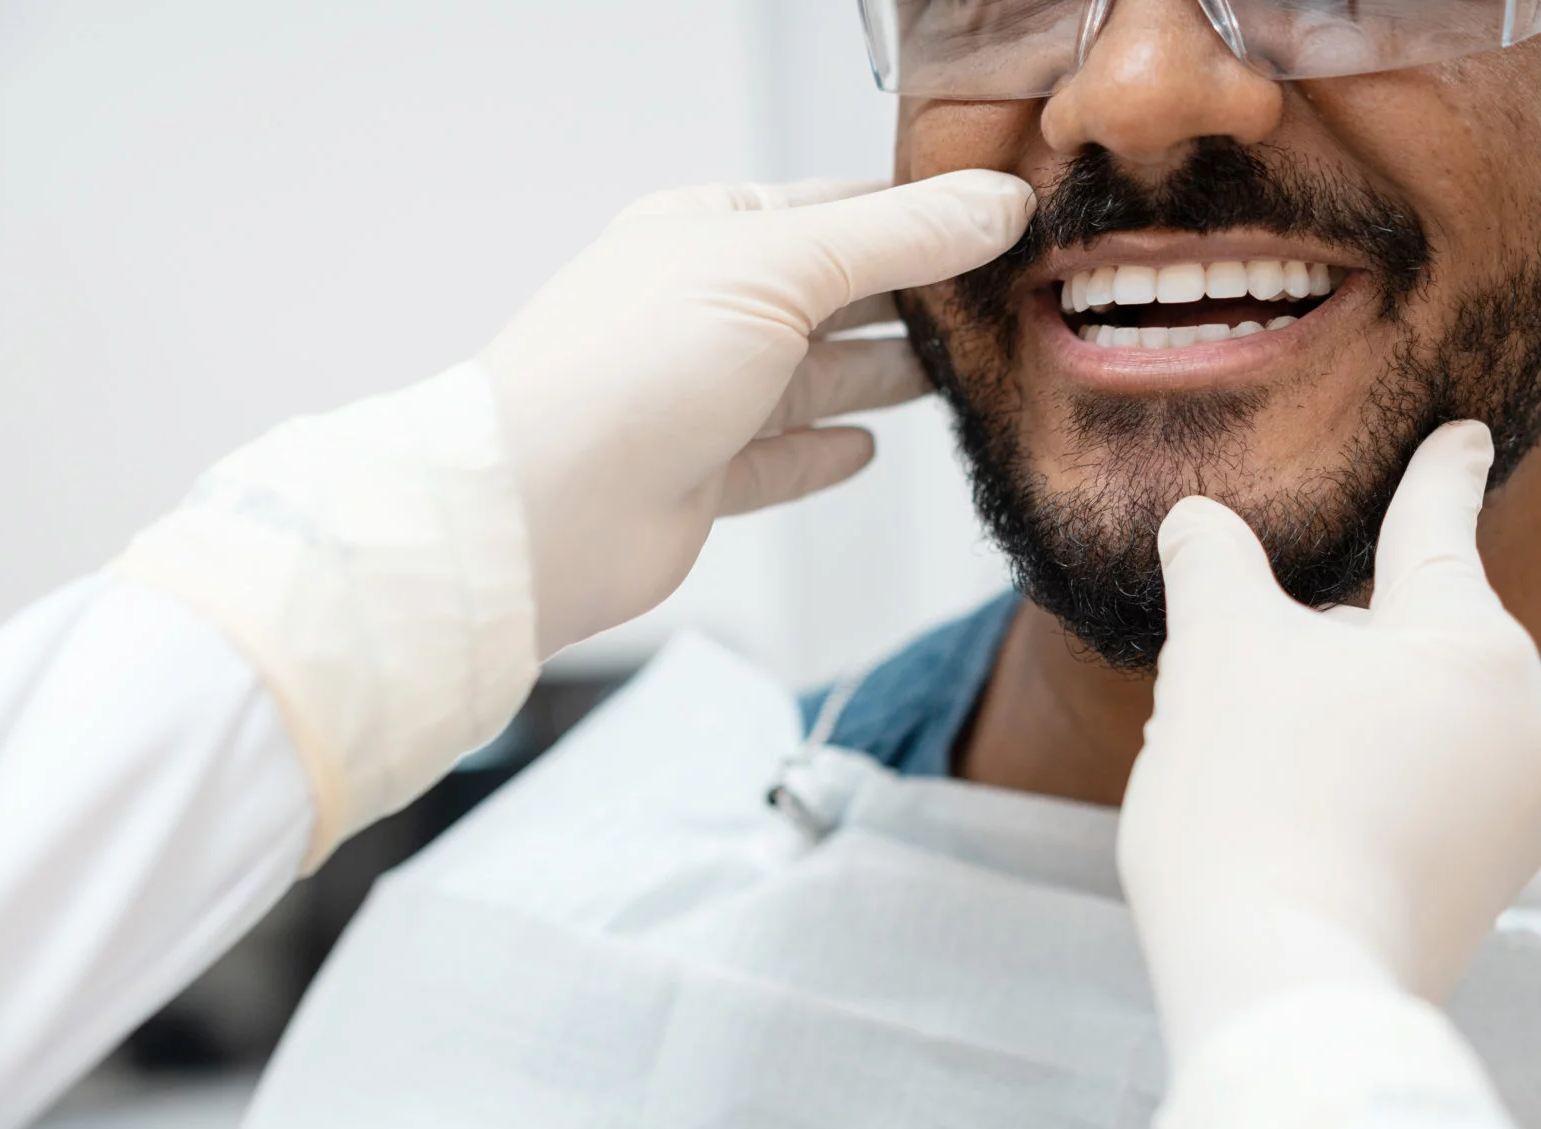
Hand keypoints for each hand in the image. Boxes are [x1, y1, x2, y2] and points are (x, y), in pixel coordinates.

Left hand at [481, 173, 1034, 657]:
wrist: (544, 508)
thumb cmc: (629, 367)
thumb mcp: (781, 268)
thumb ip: (897, 239)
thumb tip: (996, 206)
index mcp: (705, 232)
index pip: (832, 210)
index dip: (913, 215)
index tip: (995, 224)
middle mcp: (700, 310)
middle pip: (828, 297)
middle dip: (907, 299)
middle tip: (995, 302)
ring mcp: (698, 398)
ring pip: (812, 379)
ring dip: (879, 375)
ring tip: (957, 370)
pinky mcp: (698, 480)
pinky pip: (777, 461)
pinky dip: (823, 452)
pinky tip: (867, 448)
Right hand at [1116, 423, 1540, 1066]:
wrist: (1284, 981)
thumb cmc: (1253, 798)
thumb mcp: (1216, 654)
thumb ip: (1212, 565)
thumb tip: (1197, 522)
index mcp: (1477, 640)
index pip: (1439, 528)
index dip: (1438, 474)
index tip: (1468, 434)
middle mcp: (1529, 722)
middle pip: (1412, 642)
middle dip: (1332, 650)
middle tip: (1240, 698)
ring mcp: (1520, 817)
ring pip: (1414, 726)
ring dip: (1339, 728)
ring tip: (1255, 780)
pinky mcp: (1490, 892)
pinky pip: (1422, 806)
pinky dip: (1360, 799)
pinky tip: (1291, 833)